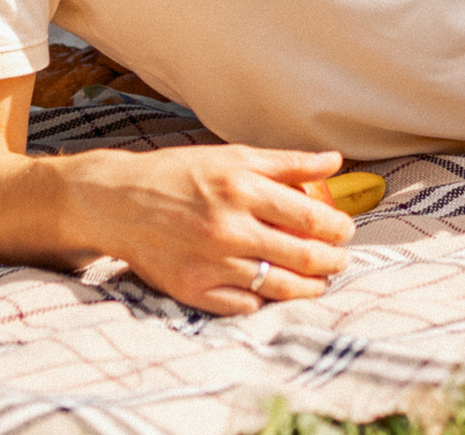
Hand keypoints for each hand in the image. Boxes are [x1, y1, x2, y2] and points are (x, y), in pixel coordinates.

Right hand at [64, 144, 352, 314]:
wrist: (118, 202)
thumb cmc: (179, 174)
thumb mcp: (232, 156)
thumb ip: (286, 163)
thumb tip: (334, 161)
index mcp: (241, 188)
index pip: (310, 217)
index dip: (338, 227)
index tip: (346, 230)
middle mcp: (228, 228)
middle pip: (302, 256)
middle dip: (332, 260)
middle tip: (340, 258)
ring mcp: (211, 263)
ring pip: (279, 287)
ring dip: (309, 287)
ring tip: (319, 281)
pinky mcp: (194, 290)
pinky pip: (245, 306)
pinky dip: (264, 301)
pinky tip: (274, 292)